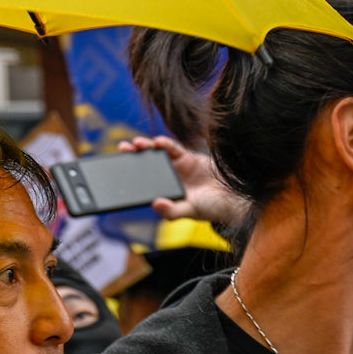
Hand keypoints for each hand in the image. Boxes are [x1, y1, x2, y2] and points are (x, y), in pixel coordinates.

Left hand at [119, 134, 249, 230]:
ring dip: (145, 147)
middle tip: (122, 148)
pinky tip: (158, 142)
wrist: (235, 198)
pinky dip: (165, 144)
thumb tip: (155, 203)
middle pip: (145, 165)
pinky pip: (173, 148)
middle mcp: (167, 179)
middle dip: (133, 156)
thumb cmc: (213, 208)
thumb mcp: (191, 212)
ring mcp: (176, 167)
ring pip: (156, 154)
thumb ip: (173, 211)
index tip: (116, 169)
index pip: (142, 183)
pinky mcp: (187, 157)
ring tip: (136, 143)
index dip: (129, 175)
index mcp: (164, 193)